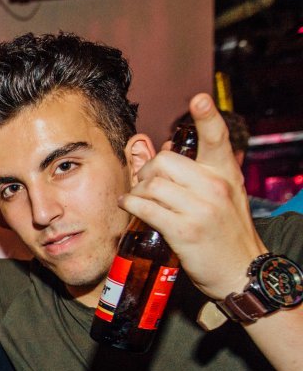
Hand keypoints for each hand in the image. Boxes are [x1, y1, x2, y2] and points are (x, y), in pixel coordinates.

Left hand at [121, 93, 265, 299]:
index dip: (208, 117)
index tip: (199, 99)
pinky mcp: (185, 230)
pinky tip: (130, 206)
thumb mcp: (217, 197)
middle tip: (144, 184)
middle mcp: (215, 186)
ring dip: (137, 191)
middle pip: (164, 161)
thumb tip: (151, 148)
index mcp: (225, 174)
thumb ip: (188, 173)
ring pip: (151, 185)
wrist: (241, 271)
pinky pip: (146, 208)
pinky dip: (131, 205)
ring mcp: (201, 209)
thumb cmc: (224, 233)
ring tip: (138, 199)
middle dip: (146, 171)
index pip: (217, 138)